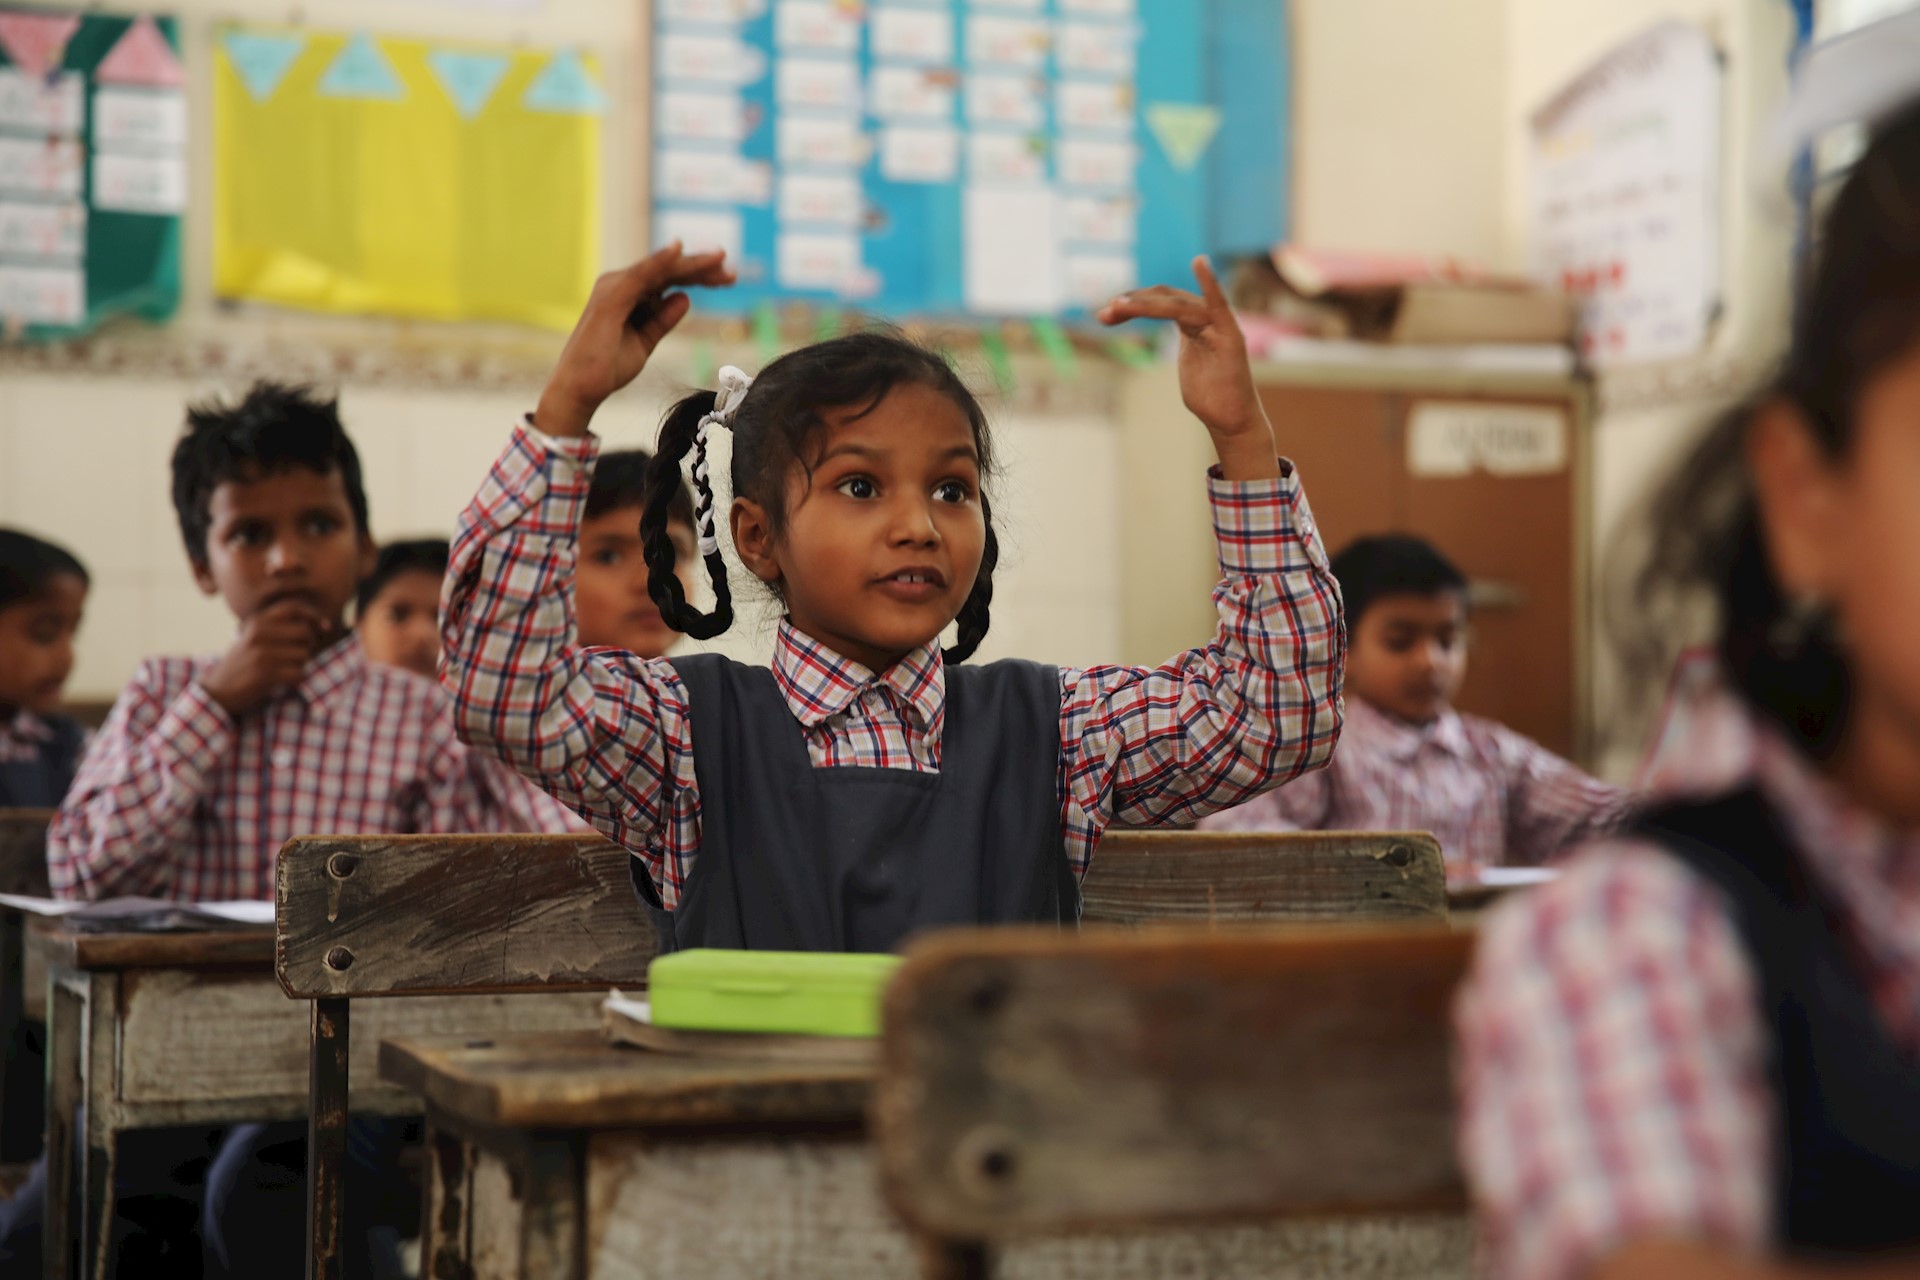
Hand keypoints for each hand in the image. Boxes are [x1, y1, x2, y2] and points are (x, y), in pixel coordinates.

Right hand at [199, 600, 334, 716]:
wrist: (217, 691)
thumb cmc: (243, 664)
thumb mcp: (253, 638)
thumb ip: (277, 627)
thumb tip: (317, 625)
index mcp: (257, 621)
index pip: (293, 608)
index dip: (314, 615)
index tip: (325, 627)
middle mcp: (259, 633)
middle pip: (304, 633)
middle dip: (307, 646)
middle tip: (294, 657)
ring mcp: (261, 652)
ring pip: (303, 655)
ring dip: (299, 665)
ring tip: (282, 670)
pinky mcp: (265, 673)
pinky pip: (298, 673)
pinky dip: (295, 679)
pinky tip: (282, 681)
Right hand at [536, 243, 737, 437]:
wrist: (581, 389)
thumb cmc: (607, 367)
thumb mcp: (646, 341)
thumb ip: (663, 319)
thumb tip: (685, 297)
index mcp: (630, 294)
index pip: (671, 278)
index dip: (700, 276)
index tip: (729, 278)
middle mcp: (621, 284)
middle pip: (669, 270)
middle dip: (703, 268)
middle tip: (733, 271)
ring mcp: (615, 287)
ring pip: (660, 268)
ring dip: (691, 263)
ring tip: (720, 258)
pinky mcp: (611, 297)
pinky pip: (640, 275)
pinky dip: (658, 261)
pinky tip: (678, 251)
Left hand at [1098, 256, 1278, 480]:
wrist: (1231, 420)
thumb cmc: (1209, 396)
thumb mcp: (1188, 367)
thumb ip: (1181, 347)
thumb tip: (1170, 353)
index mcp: (1194, 323)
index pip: (1161, 301)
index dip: (1134, 302)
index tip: (1106, 313)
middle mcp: (1207, 317)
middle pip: (1165, 298)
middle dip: (1132, 303)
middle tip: (1103, 314)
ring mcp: (1219, 325)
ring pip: (1178, 304)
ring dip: (1144, 305)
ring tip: (1117, 308)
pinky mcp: (1230, 337)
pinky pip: (1219, 305)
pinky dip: (1211, 282)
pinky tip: (1199, 262)